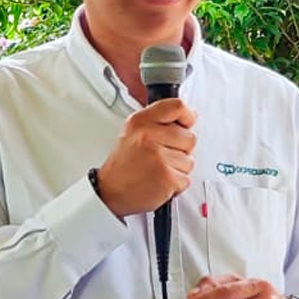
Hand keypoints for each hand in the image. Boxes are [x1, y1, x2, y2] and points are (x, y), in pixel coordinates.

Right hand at [93, 99, 196, 217]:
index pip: (177, 107)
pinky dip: (176, 185)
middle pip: (189, 137)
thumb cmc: (122, 165)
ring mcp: (159, 157)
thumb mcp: (133, 132)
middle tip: (161, 156)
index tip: (186, 124)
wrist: (109, 191)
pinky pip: (186, 179)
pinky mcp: (166, 177)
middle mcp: (149, 136)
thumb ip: (157, 122)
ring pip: (189, 161)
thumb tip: (187, 118)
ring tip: (157, 170)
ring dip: (177, 169)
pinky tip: (159, 181)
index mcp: (140, 122)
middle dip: (181, 150)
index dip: (188, 116)